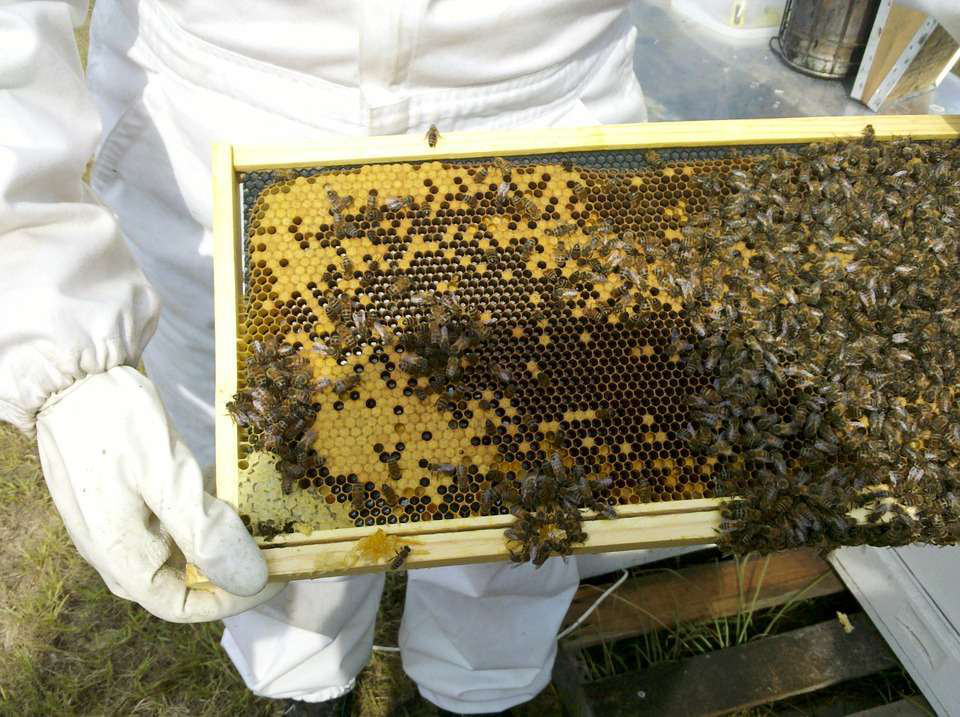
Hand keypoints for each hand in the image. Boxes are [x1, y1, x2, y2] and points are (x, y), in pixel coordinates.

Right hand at [35, 366, 282, 621]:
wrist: (70, 374)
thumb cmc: (113, 425)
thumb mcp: (166, 478)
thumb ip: (205, 532)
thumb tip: (250, 581)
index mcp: (123, 558)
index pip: (182, 606)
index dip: (233, 597)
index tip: (275, 573)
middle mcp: (121, 549)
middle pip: (185, 577)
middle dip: (233, 563)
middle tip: (277, 539)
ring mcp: (124, 521)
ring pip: (184, 543)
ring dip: (223, 531)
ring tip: (263, 510)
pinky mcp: (131, 494)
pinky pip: (174, 514)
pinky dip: (205, 505)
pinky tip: (229, 483)